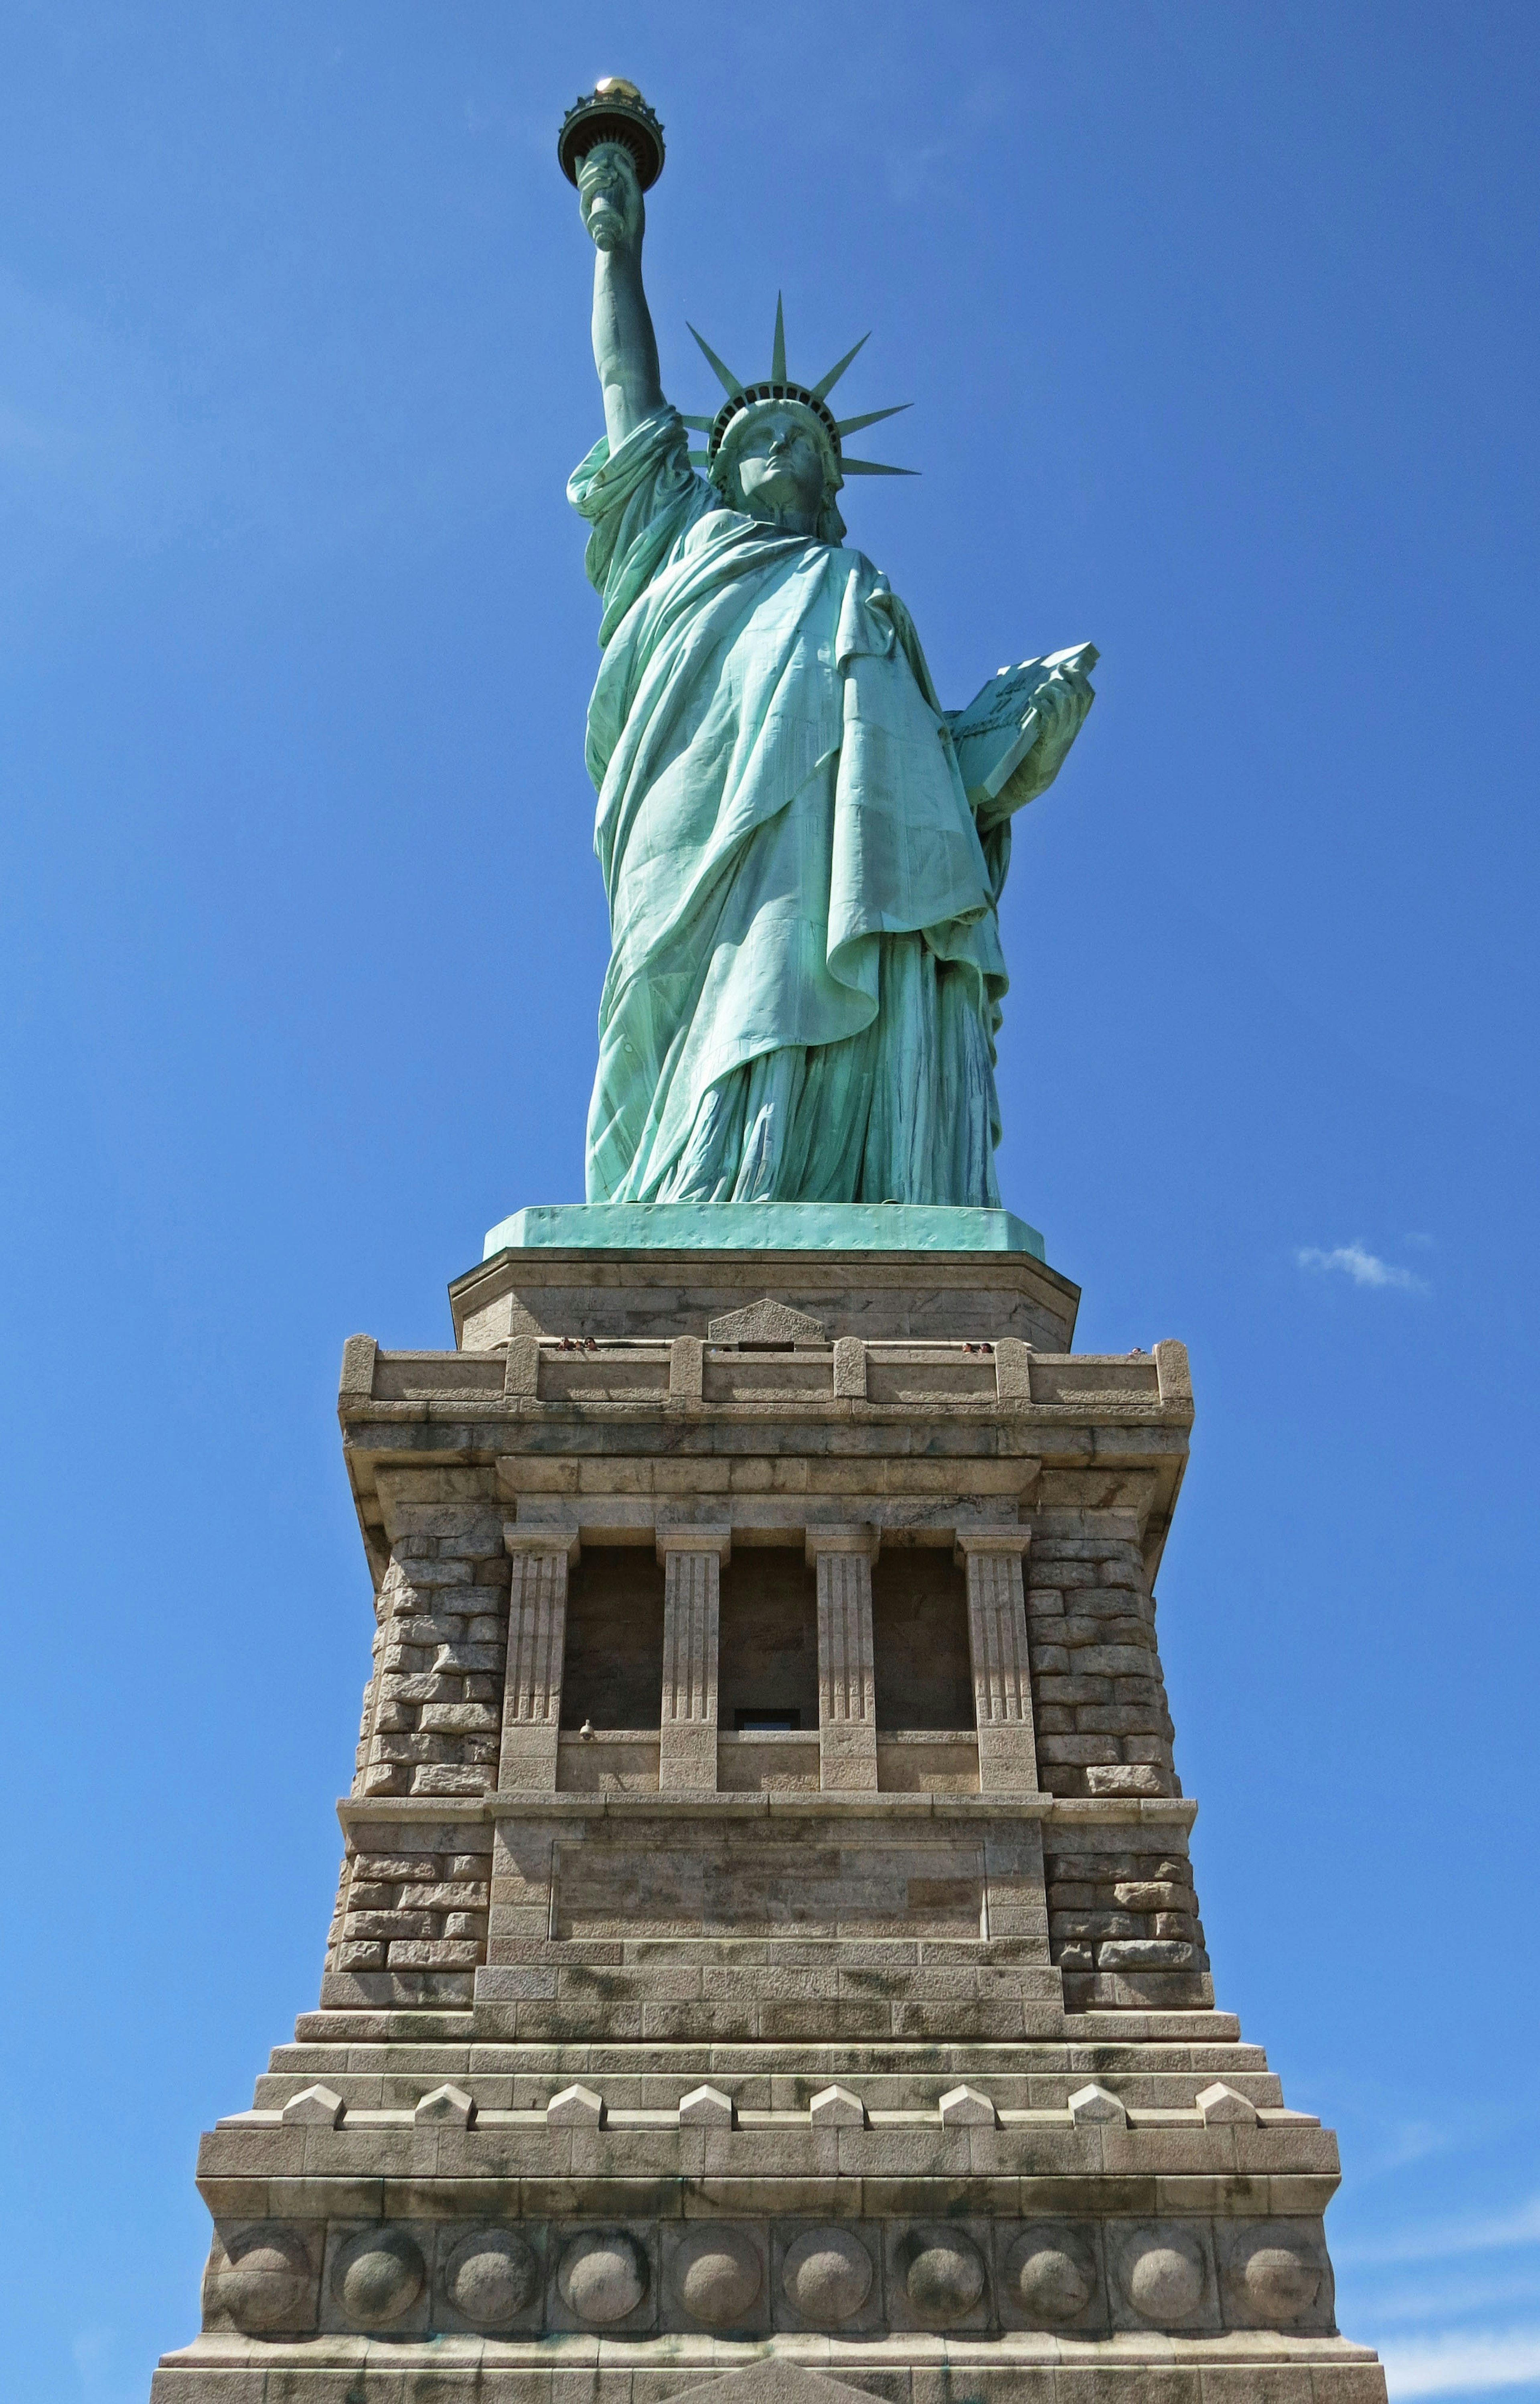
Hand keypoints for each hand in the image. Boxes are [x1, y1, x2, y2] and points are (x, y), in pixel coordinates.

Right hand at [579, 141, 643, 256]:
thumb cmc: (632, 224)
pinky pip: (585, 193)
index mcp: (599, 196)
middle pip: (584, 176)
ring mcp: (587, 206)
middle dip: (594, 165)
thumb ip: (627, 175)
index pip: (587, 177)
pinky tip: (607, 179)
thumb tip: (615, 155)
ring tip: (611, 175)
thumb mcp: (634, 195)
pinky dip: (595, 182)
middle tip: (607, 163)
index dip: (585, 166)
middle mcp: (591, 200)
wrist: (628, 246)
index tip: (595, 157)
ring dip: (596, 172)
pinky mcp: (586, 213)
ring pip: (584, 182)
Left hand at [1030, 668, 1091, 761]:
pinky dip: (1041, 702)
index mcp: (1077, 722)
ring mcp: (1062, 731)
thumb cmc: (1040, 750)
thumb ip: (1057, 712)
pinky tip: (1032, 702)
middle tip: (1046, 681)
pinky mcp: (1049, 736)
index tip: (1064, 669)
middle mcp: (1073, 726)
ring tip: (1037, 693)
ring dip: (1049, 690)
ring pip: (1064, 699)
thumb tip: (1051, 687)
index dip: (1078, 678)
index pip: (1088, 696)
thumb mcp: (1054, 729)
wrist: (1035, 776)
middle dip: (1061, 681)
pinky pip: (1050, 713)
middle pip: (1076, 693)